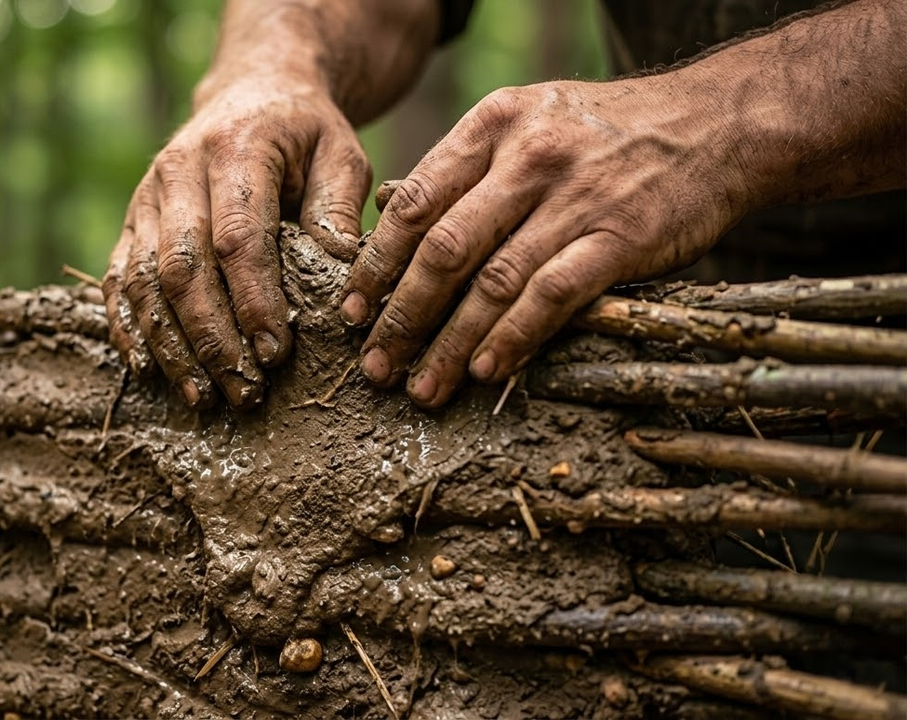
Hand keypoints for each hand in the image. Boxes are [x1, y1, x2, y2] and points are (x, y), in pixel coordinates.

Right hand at [103, 79, 371, 409]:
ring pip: (143, 282)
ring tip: (203, 396)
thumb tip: (341, 274)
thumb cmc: (304, 132)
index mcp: (235, 149)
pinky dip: (129, 329)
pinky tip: (150, 371)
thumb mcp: (339, 152)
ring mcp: (145, 197)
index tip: (276, 354)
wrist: (250, 89)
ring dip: (171, 346)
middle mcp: (177, 171)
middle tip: (244, 391)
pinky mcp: (130, 221)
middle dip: (212, 338)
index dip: (253, 301)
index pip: (238, 238)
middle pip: (182, 268)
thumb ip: (339, 207)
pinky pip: (117, 281)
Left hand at [340, 77, 753, 407]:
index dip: (375, 264)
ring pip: (492, 281)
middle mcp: (527, 157)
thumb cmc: (608, 132)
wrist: (718, 123)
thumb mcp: (528, 121)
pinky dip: (513, 338)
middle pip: (443, 249)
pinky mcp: (620, 237)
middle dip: (400, 316)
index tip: (351, 312)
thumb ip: (465, 168)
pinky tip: (485, 371)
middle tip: (374, 365)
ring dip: (449, 343)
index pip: (415, 204)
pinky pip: (552, 296)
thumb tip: (391, 217)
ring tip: (421, 387)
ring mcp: (575, 197)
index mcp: (494, 125)